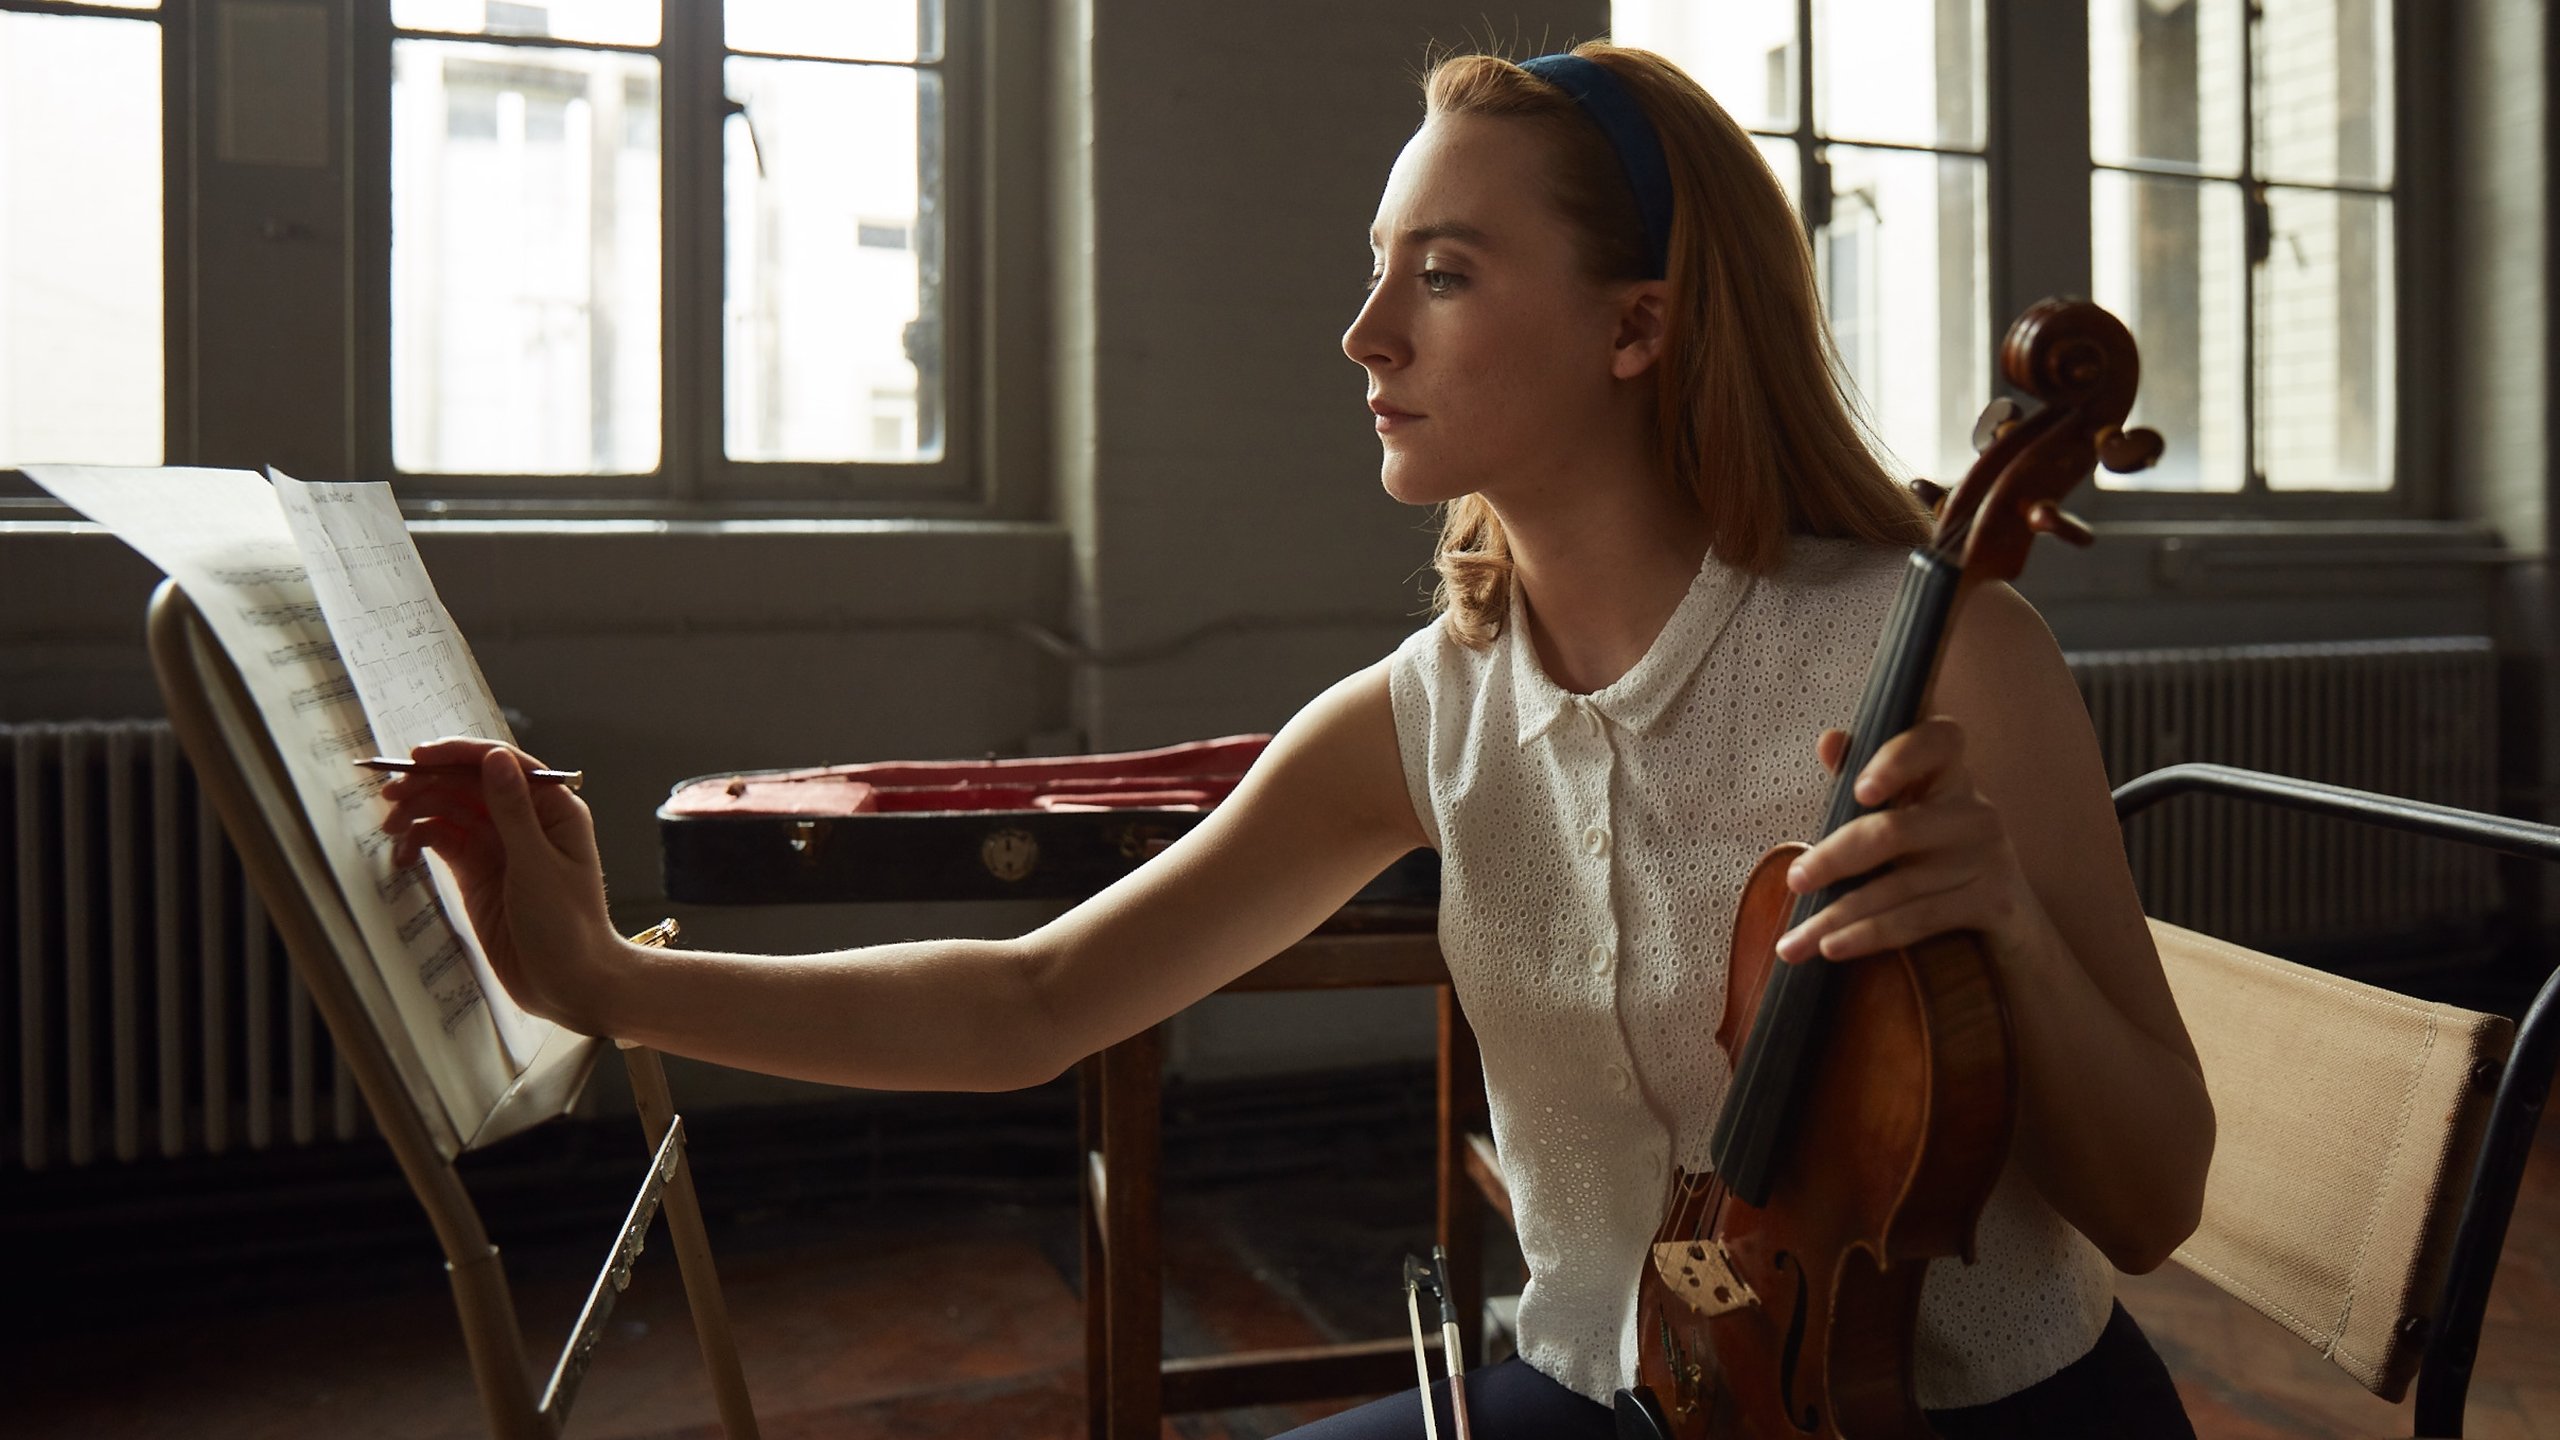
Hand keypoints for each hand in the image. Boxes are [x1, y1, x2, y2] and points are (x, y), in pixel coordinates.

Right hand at [378, 736, 620, 1030]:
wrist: (571, 985)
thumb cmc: (569, 927)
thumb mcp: (538, 866)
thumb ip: (513, 812)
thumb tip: (494, 757)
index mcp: (553, 810)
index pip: (502, 765)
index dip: (459, 755)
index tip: (418, 757)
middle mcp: (526, 822)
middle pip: (470, 786)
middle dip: (430, 785)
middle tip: (390, 796)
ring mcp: (500, 848)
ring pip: (452, 813)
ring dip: (419, 812)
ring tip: (390, 827)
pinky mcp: (479, 875)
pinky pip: (444, 844)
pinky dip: (421, 842)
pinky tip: (403, 854)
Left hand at [1773, 718, 2053, 967]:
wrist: (2006, 914)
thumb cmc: (1933, 850)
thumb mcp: (1903, 808)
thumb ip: (1863, 774)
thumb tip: (1829, 740)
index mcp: (1948, 773)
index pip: (1937, 740)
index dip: (1897, 760)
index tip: (1860, 791)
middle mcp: (1974, 809)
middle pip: (1895, 830)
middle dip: (1835, 859)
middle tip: (1794, 881)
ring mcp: (1987, 856)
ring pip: (1897, 886)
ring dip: (1836, 917)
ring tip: (1793, 943)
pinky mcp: (1992, 902)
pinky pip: (1917, 919)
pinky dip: (1869, 936)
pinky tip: (1833, 948)